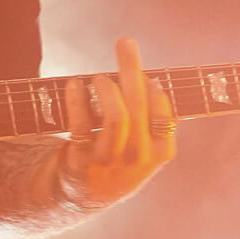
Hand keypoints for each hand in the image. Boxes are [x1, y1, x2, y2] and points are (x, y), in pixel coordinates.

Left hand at [58, 37, 176, 209]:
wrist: (82, 196)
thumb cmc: (117, 157)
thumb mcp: (143, 148)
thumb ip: (149, 118)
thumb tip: (144, 72)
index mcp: (158, 154)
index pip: (165, 120)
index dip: (157, 94)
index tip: (149, 77)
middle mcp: (136, 160)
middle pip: (139, 108)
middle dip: (132, 70)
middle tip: (125, 42)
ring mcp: (108, 162)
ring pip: (115, 117)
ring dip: (107, 88)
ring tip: (99, 77)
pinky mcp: (80, 162)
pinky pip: (81, 126)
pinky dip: (77, 100)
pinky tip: (74, 85)